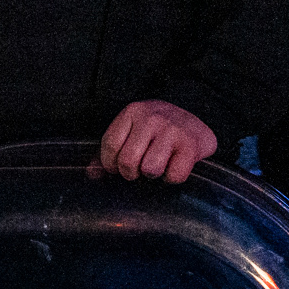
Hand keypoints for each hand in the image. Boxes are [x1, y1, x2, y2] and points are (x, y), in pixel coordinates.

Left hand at [100, 100, 218, 183]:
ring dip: (153, 174)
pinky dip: (173, 177)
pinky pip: (174, 176)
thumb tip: (92, 174)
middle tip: (140, 168)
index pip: (110, 145)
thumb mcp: (133, 129)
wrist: (197, 117)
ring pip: (150, 169)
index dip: (110, 164)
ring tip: (158, 163)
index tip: (118, 167)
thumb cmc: (158, 129)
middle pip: (128, 161)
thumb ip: (111, 151)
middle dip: (131, 173)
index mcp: (132, 112)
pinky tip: (175, 165)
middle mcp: (151, 118)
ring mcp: (172, 130)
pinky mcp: (191, 145)